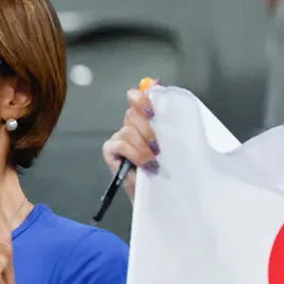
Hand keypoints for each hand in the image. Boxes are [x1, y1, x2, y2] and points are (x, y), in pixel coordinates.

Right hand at [101, 83, 160, 200]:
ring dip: (143, 147)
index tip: (152, 109)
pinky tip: (144, 165)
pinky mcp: (110, 151)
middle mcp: (131, 125)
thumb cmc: (168, 168)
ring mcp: (119, 138)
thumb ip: (167, 118)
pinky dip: (134, 154)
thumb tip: (161, 90)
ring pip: (128, 130)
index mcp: (146, 119)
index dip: (142, 98)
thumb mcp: (174, 142)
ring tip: (154, 160)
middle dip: (148, 129)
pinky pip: (120, 144)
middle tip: (158, 147)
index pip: (137, 98)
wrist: (160, 193)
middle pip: (133, 113)